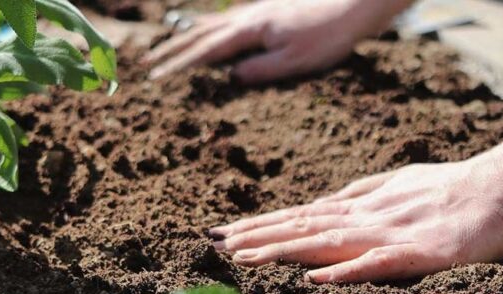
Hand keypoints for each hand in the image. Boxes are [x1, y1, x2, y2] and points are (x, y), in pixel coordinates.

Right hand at [144, 0, 410, 83]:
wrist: (353, 6)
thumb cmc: (328, 37)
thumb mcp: (295, 62)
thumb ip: (260, 70)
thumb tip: (230, 78)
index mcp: (251, 30)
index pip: (207, 51)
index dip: (180, 65)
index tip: (157, 78)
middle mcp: (249, 17)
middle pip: (201, 34)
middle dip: (173, 50)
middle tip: (149, 64)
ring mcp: (257, 11)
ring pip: (212, 24)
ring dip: (187, 37)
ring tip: (168, 49)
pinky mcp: (267, 11)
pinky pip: (228, 20)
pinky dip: (210, 27)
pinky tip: (209, 32)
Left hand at [210, 114, 502, 282]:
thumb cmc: (453, 187)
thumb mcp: (397, 184)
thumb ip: (360, 194)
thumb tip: (324, 203)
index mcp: (361, 206)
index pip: (300, 216)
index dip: (261, 224)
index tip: (224, 233)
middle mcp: (366, 217)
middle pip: (302, 227)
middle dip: (256, 236)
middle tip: (214, 244)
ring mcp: (390, 234)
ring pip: (327, 242)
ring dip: (284, 250)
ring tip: (244, 258)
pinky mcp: (420, 254)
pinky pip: (378, 263)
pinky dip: (345, 271)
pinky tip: (316, 278)